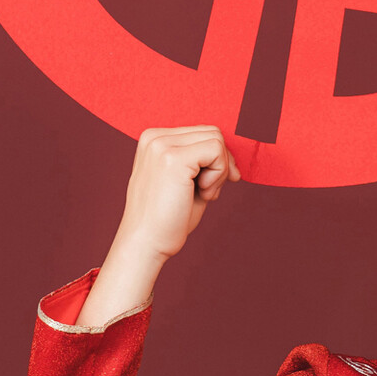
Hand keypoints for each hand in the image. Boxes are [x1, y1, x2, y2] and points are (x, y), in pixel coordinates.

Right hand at [76, 125, 240, 328]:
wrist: (146, 243)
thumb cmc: (167, 219)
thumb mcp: (186, 181)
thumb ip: (202, 163)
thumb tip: (230, 156)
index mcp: (153, 140)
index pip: (201, 133)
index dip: (217, 158)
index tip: (216, 184)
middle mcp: (154, 137)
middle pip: (211, 132)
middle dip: (221, 163)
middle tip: (210, 191)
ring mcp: (161, 145)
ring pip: (216, 139)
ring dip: (220, 169)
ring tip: (204, 193)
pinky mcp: (173, 158)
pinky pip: (216, 150)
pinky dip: (219, 174)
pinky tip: (204, 193)